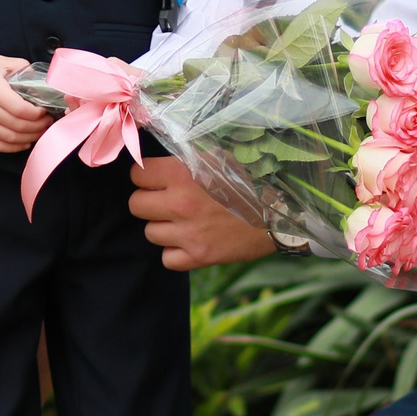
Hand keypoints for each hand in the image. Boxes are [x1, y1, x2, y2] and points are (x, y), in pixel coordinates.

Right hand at [0, 56, 51, 153]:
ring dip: (29, 138)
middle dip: (38, 127)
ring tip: (39, 132)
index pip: (21, 110)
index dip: (38, 115)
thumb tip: (38, 77)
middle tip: (48, 122)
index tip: (45, 111)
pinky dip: (13, 148)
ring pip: (10, 139)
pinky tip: (24, 143)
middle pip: (19, 126)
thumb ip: (20, 67)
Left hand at [129, 157, 277, 270]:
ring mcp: (188, 233)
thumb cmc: (251, 180)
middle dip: (149, 202)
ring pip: (150, 232)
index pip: (137, 175)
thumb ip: (187, 158)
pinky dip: (175, 252)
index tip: (156, 179)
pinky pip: (167, 259)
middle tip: (167, 201)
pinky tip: (189, 242)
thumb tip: (161, 158)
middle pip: (136, 205)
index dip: (146, 176)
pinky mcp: (198, 257)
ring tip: (183, 221)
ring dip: (162, 227)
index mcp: (182, 174)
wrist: (280, 213)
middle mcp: (180, 203)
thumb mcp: (219, 156)